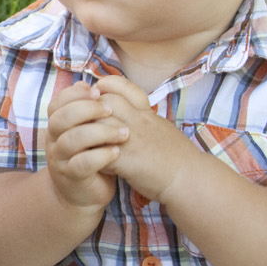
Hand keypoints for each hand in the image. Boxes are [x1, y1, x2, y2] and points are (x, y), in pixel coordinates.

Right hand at [44, 79, 125, 209]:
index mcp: (58, 125)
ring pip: (71, 140)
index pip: (57, 102)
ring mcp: (60, 160)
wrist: (84, 194)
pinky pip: (81, 164)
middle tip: (110, 110)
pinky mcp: (71, 177)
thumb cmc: (92, 156)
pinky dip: (100, 156)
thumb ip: (92, 108)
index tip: (97, 90)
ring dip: (99, 133)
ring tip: (123, 133)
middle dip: (87, 109)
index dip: (75, 94)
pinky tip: (117, 152)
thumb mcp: (92, 129)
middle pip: (61, 118)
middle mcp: (53, 141)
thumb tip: (94, 83)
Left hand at [89, 75, 202, 202]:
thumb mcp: (161, 128)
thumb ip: (145, 119)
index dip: (105, 87)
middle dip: (87, 109)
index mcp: (147, 114)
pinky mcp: (128, 160)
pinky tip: (88, 161)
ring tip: (78, 141)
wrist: (189, 178)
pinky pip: (100, 152)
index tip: (96, 93)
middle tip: (77, 118)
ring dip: (84, 132)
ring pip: (99, 124)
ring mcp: (132, 139)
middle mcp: (139, 122)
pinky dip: (91, 155)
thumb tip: (134, 112)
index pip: (123, 88)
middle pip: (105, 103)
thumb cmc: (177, 157)